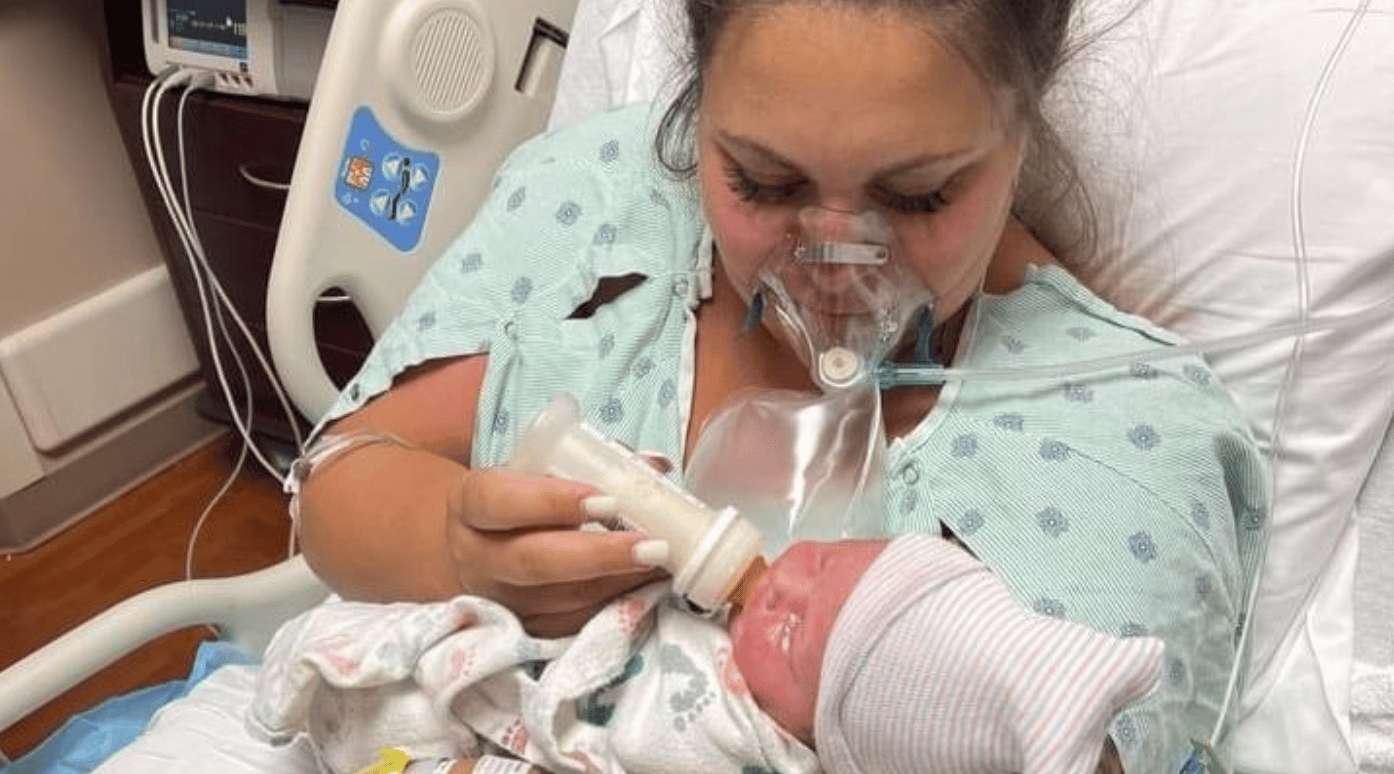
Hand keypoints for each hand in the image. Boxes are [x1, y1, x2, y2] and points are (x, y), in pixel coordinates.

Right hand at [445, 467, 666, 637]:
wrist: (478, 549)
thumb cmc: (519, 502)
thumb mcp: (534, 471)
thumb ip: (588, 465)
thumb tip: (654, 466)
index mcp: (470, 504)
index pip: (500, 502)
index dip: (553, 502)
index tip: (606, 500)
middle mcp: (476, 557)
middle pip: (533, 561)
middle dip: (598, 555)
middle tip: (650, 545)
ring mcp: (497, 601)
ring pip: (558, 600)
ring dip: (615, 583)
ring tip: (659, 564)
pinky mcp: (522, 630)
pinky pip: (571, 625)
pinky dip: (612, 606)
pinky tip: (645, 586)